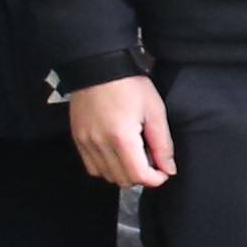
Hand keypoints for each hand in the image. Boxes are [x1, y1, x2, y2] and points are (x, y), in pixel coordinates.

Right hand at [69, 75, 173, 190]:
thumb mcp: (155, 110)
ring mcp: (86, 142)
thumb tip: (168, 169)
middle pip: (123, 180)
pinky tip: (116, 154)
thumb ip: (162, 144)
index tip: (163, 171)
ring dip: (123, 173)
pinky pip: (91, 167)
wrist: (98, 66)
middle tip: (150, 160)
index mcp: (122, 137)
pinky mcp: (77, 138)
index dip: (155, 179)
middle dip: (141, 176)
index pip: (139, 176)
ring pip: (106, 176)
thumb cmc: (129, 84)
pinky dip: (106, 167)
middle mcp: (100, 144)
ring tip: (133, 155)